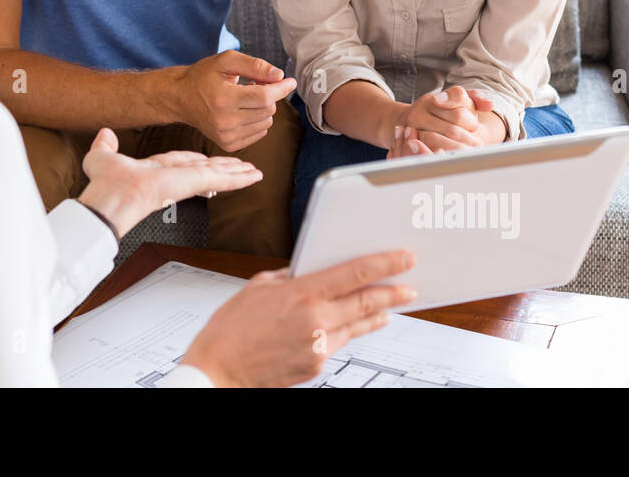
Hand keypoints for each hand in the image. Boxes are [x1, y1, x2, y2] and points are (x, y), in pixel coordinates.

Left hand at [76, 129, 262, 236]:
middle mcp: (174, 176)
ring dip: (236, 172)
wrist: (112, 197)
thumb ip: (105, 144)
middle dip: (223, 168)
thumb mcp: (102, 157)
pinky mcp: (195, 182)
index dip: (195, 161)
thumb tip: (104, 133)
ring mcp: (186, 181)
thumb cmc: (105, 184)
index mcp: (157, 170)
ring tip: (253, 172)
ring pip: (217, 174)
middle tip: (241, 166)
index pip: (182, 163)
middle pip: (205, 170)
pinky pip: (222, 179)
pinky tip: (252, 176)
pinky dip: (239, 178)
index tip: (205, 160)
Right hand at [171, 51, 296, 152]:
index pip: (264, 97)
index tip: (290, 81)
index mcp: (223, 98)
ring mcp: (226, 135)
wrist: (180, 98)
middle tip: (253, 84)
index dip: (281, 88)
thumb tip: (280, 76)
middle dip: (268, 95)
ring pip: (266, 122)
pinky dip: (257, 121)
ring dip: (263, 109)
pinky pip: (259, 133)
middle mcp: (224, 121)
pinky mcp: (227, 144)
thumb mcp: (226, 61)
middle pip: (268, 110)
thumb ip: (255, 65)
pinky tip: (242, 111)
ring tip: (244, 98)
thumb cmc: (204, 76)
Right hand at [181, 250, 417, 386]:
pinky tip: (351, 327)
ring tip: (389, 308)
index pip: (354, 274)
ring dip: (376, 315)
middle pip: (366, 303)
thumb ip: (289, 277)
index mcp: (302, 294)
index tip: (404, 258)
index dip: (384, 264)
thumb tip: (308, 272)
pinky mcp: (316, 365)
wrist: (219, 370)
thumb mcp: (258, 287)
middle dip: (392, 293)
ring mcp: (318, 346)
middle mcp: (316, 321)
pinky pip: (338, 343)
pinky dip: (347, 332)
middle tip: (409, 287)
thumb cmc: (231, 329)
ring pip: (357, 325)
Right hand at [389, 86, 497, 156]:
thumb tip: (489, 104)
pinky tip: (452, 156)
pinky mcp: (408, 142)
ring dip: (457, 149)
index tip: (473, 127)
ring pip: (439, 141)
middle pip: (452, 129)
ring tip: (468, 152)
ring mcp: (412, 127)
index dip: (471, 122)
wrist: (408, 121)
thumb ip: (473, 97)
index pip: (460, 112)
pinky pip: (429, 151)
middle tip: (476, 144)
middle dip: (467, 138)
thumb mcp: (454, 100)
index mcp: (433, 99)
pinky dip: (442, 155)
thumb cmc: (439, 111)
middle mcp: (420, 110)